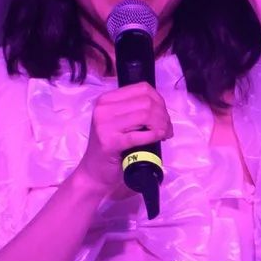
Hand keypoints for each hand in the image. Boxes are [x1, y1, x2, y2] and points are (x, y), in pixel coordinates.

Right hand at [69, 82, 174, 199]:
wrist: (93, 172)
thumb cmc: (109, 147)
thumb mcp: (118, 122)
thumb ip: (133, 110)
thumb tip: (161, 108)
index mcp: (106, 100)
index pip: (142, 89)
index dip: (160, 101)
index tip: (163, 116)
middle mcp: (103, 109)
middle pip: (146, 102)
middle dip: (163, 115)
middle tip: (167, 129)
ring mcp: (105, 125)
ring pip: (145, 115)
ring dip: (161, 125)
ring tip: (164, 135)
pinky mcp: (110, 143)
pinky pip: (139, 135)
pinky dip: (154, 135)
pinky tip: (159, 138)